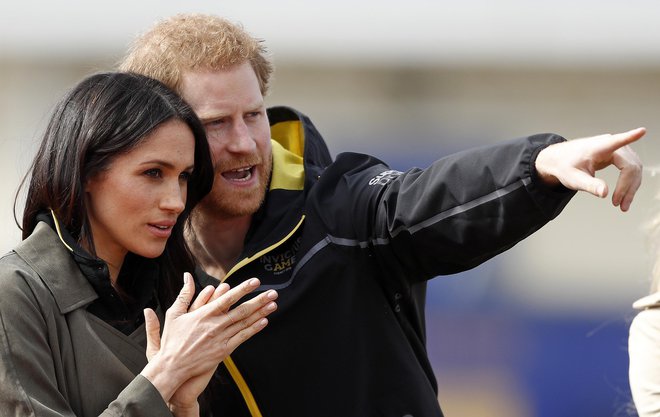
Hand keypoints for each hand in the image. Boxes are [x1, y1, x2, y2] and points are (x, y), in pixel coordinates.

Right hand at [141, 273, 277, 412]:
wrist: (172, 367)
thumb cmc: (173, 340)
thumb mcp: (174, 314)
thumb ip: (184, 294)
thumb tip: (187, 275)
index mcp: (203, 314)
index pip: (227, 298)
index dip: (243, 289)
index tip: (255, 281)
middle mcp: (214, 325)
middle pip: (241, 310)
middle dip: (259, 300)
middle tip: (273, 292)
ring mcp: (220, 338)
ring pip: (244, 323)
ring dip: (260, 313)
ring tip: (273, 304)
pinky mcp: (223, 351)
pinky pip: (241, 338)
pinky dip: (253, 330)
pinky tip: (264, 322)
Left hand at [535, 127, 644, 211]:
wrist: (560, 161)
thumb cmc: (565, 166)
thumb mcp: (574, 179)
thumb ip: (589, 185)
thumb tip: (604, 193)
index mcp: (599, 147)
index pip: (618, 141)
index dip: (631, 137)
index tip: (641, 131)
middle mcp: (611, 145)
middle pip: (630, 166)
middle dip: (628, 187)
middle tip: (619, 205)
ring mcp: (617, 150)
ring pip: (634, 169)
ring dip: (631, 188)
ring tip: (622, 205)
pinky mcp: (619, 156)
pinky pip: (630, 170)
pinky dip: (629, 184)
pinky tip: (623, 197)